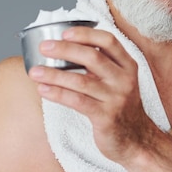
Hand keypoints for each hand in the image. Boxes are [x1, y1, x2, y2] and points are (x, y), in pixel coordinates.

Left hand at [27, 27, 152, 162]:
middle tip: (44, 47)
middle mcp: (125, 79)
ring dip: (54, 74)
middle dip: (65, 49)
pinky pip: (77, 101)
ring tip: (34, 71)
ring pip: (81, 81)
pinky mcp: (105, 117)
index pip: (108, 41)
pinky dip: (58, 94)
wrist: (137, 139)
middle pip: (93, 57)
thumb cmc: (122, 107)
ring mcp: (116, 98)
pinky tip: (43, 90)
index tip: (65, 33)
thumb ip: (102, 66)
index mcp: (128, 65)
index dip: (86, 34)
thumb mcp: (120, 81)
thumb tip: (68, 49)